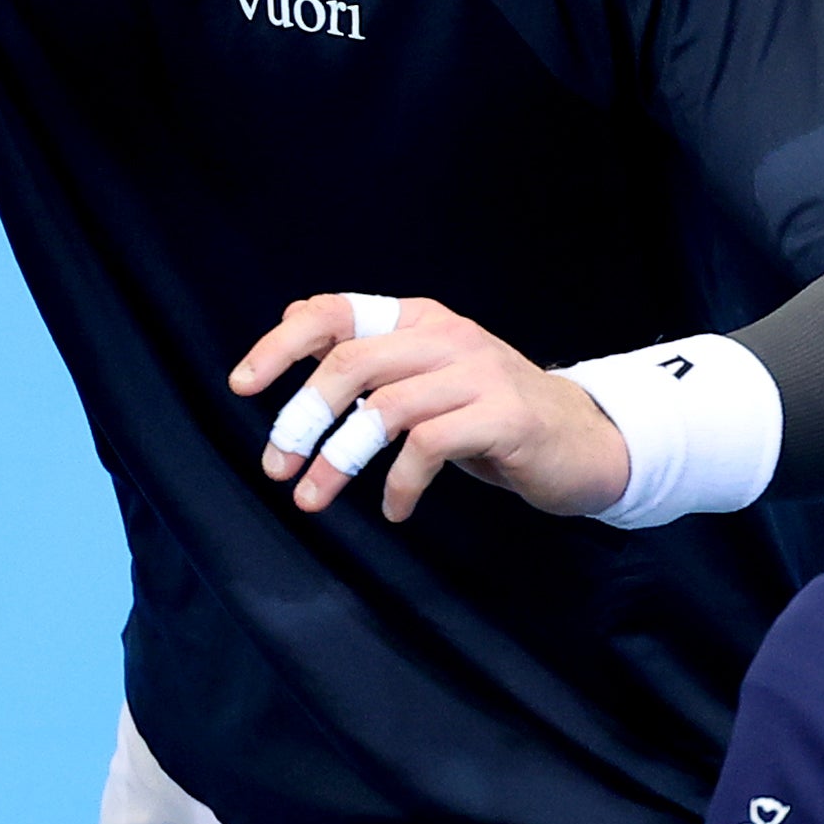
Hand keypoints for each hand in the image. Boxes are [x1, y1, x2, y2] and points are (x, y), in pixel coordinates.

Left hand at [230, 294, 631, 524]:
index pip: (335, 312)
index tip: (242, 384)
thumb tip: (294, 324)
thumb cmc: (489, 415)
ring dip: (338, 461)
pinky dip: (400, 485)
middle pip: (350, 363)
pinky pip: (429, 447)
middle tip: (276, 466)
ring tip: (314, 499)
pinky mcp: (503, 416)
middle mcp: (446, 336)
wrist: (581, 442)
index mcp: (419, 319)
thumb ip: (367, 353)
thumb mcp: (423, 377)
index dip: (282, 345)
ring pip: (383, 409)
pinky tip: (394, 511)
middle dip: (301, 418)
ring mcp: (478, 373)